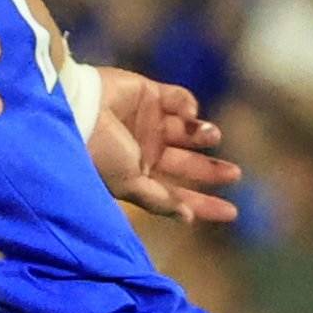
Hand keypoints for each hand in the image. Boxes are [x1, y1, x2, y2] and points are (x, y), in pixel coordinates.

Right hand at [87, 67, 241, 225]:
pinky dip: (189, 106)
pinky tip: (188, 113)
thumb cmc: (98, 153)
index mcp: (138, 175)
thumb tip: (188, 218)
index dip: (203, 203)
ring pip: (189, 132)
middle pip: (187, 163)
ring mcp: (149, 121)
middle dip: (211, 170)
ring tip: (211, 136)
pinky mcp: (150, 93)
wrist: (77, 110)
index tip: (231, 212)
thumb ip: (158, 200)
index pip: (176, 193)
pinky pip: (180, 100)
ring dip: (203, 135)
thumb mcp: (127, 184)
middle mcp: (146, 150)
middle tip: (235, 174)